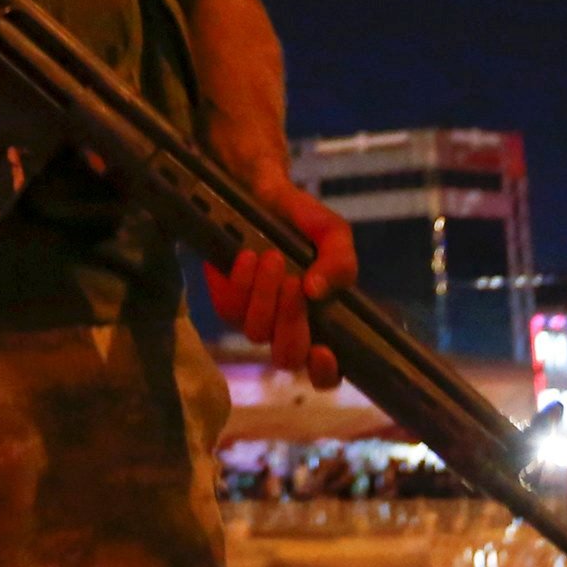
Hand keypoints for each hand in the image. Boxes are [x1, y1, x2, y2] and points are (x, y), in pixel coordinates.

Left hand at [205, 177, 355, 390]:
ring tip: (273, 257)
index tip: (323, 351)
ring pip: (257, 332)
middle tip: (294, 282)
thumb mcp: (332, 234)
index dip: (325, 373)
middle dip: (291, 322)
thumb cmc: (302, 221)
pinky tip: (247, 257)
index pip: (325, 372)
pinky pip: (230, 310)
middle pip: (288, 357)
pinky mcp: (226, 302)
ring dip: (265, 296)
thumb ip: (339, 261)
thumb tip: (317, 290)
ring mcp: (255, 318)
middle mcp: (287, 328)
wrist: (261, 193)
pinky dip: (241, 283)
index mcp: (321, 321)